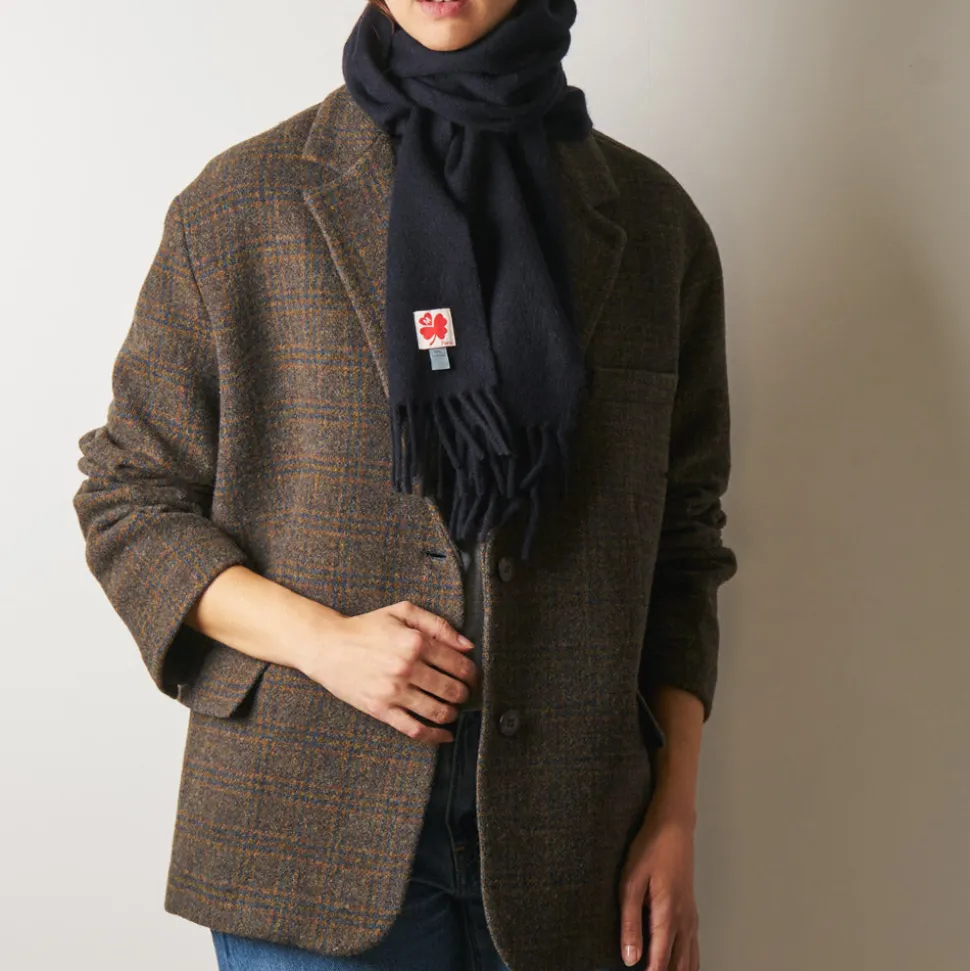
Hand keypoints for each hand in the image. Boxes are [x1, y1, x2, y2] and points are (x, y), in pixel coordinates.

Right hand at [296, 599, 478, 743]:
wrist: (327, 646)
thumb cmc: (366, 627)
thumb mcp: (403, 612)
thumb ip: (438, 625)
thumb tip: (467, 646)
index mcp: (415, 642)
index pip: (459, 664)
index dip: (472, 673)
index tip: (473, 677)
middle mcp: (407, 668)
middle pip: (453, 690)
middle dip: (465, 694)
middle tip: (465, 693)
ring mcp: (394, 691)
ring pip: (438, 711)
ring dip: (453, 713)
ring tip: (453, 709)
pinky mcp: (381, 710)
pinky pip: (415, 729)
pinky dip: (435, 736)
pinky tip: (446, 735)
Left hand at [618, 799, 699, 970]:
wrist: (674, 826)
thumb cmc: (650, 849)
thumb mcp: (630, 882)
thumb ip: (629, 922)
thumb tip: (630, 958)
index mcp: (668, 916)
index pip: (660, 962)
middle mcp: (684, 921)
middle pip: (679, 966)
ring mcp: (691, 916)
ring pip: (690, 959)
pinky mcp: (691, 910)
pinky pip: (694, 947)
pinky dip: (688, 962)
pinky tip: (679, 964)